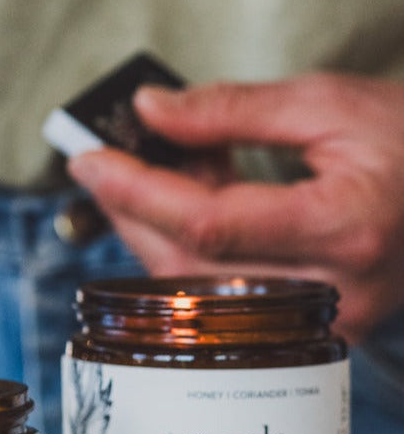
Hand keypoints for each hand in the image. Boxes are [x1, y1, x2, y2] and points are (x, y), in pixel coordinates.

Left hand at [67, 73, 403, 342]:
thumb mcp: (329, 104)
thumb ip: (231, 111)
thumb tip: (150, 112)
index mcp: (345, 228)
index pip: (208, 224)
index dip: (138, 193)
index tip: (88, 161)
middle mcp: (331, 292)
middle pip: (190, 268)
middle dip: (133, 213)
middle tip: (102, 165)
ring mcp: (322, 322)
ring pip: (197, 291)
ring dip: (155, 232)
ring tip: (149, 173)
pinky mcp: (312, 329)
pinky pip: (223, 297)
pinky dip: (189, 250)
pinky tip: (185, 204)